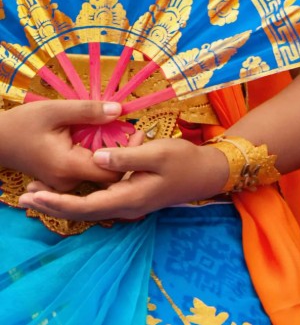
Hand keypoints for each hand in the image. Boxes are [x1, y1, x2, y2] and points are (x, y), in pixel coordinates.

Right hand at [0, 100, 124, 192]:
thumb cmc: (22, 124)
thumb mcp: (54, 110)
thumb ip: (88, 111)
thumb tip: (120, 110)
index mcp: (68, 166)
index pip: (112, 171)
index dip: (129, 155)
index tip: (137, 134)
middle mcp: (69, 182)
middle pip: (109, 175)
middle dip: (123, 155)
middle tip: (133, 133)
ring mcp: (65, 184)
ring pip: (98, 174)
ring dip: (111, 155)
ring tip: (119, 133)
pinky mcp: (62, 181)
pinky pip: (88, 172)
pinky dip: (97, 157)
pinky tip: (102, 140)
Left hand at [18, 138, 229, 221]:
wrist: (208, 173)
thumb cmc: (185, 161)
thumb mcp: (157, 153)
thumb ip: (126, 156)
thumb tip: (97, 158)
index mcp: (129, 197)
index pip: (85, 206)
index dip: (57, 202)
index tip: (34, 196)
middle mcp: (125, 207)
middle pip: (81, 213)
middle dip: (51, 207)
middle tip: (23, 199)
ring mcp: (128, 205)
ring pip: (87, 210)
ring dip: (60, 204)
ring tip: (34, 197)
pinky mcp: (130, 199)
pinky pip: (96, 205)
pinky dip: (75, 201)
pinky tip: (64, 193)